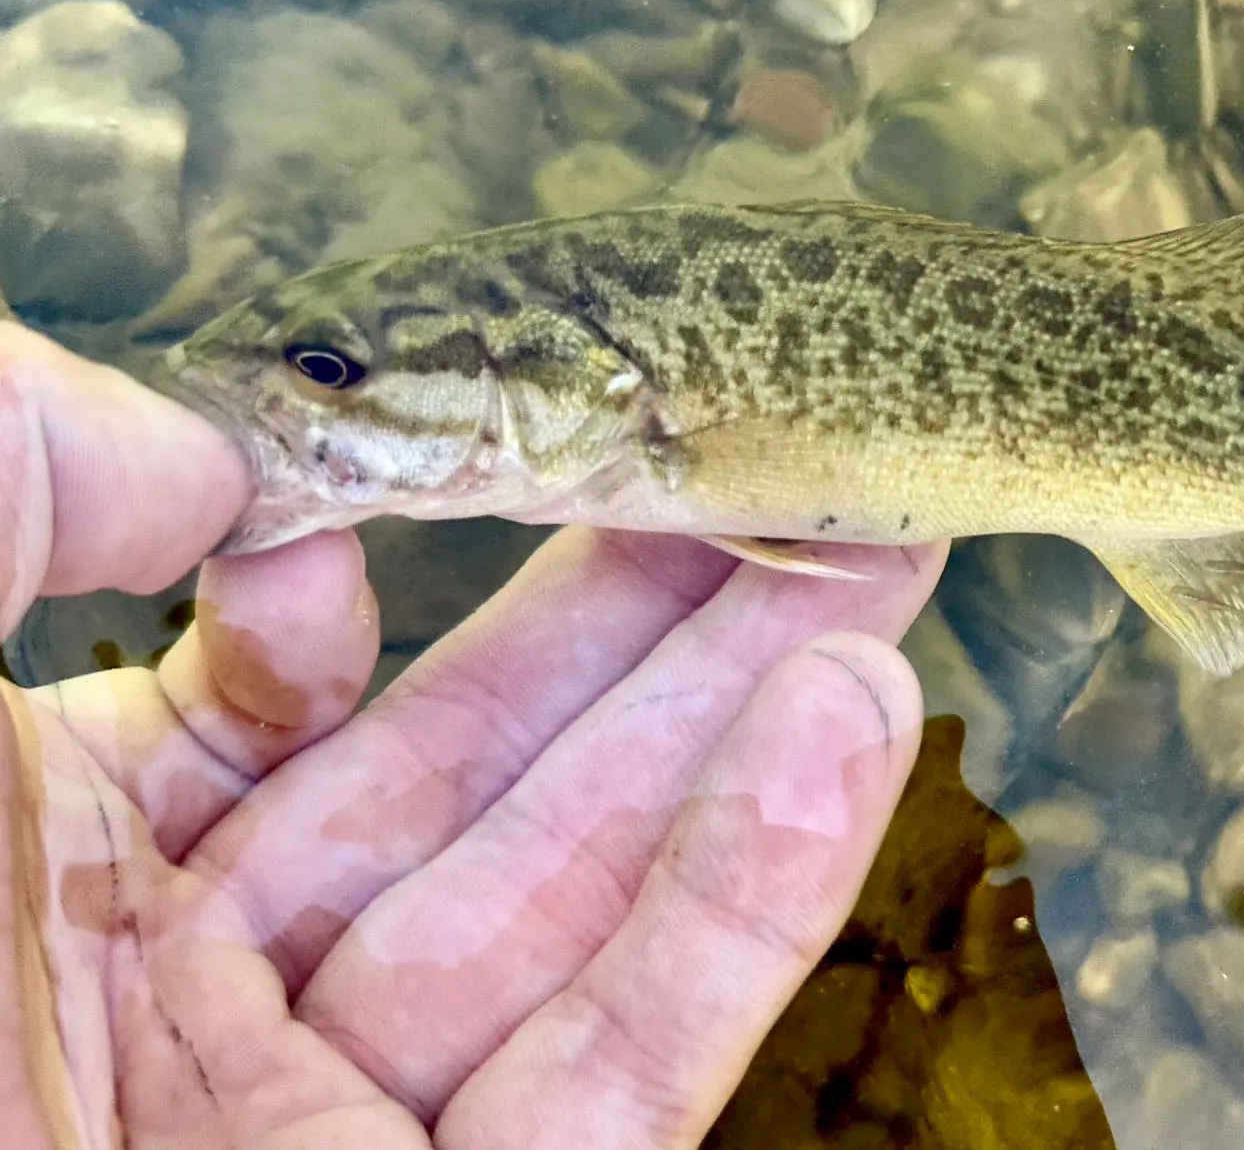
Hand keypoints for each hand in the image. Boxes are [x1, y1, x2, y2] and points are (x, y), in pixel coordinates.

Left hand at [0, 322, 942, 1147]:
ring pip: (584, 893)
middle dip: (654, 616)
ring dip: (743, 720)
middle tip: (782, 476)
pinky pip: (620, 1061)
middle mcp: (206, 994)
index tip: (478, 468)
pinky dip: (749, 889)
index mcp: (65, 868)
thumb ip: (13, 488)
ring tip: (874, 569)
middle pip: (487, 773)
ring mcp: (333, 1134)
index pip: (288, 704)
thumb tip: (227, 446)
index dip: (390, 576)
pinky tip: (849, 717)